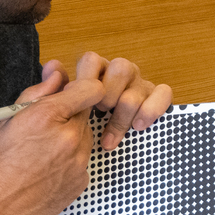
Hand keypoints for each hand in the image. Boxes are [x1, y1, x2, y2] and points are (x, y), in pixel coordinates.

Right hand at [0, 66, 102, 214]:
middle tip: (44, 128)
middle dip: (69, 115)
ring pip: (85, 137)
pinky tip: (47, 170)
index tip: (69, 94)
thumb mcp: (9, 120)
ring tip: (41, 153)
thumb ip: (38, 92)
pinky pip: (82, 161)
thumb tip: (56, 71)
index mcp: (48, 116)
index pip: (90, 89)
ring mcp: (79, 162)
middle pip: (86, 113)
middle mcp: (69, 137)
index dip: (80, 89)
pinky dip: (69, 161)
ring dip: (70, 138)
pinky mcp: (81, 181)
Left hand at [49, 52, 171, 149]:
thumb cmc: (74, 130)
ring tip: (111, 136)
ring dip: (124, 112)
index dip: (86, 80)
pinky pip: (164, 93)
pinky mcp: (157, 98)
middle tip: (100, 113)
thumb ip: (50, 89)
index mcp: (95, 72)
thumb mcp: (56, 111)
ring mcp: (140, 85)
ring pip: (139, 85)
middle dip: (109, 94)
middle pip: (121, 68)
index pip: (92, 60)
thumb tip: (53, 66)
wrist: (84, 154)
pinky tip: (139, 126)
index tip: (81, 104)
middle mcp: (120, 74)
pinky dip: (152, 108)